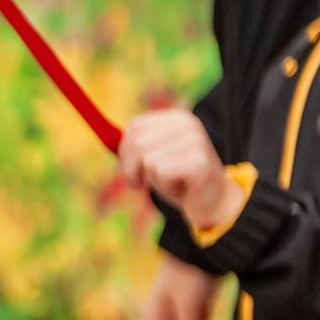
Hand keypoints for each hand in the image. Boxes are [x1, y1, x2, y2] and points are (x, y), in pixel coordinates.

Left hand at [119, 109, 243, 234]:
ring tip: (171, 181)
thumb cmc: (178, 179)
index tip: (131, 170)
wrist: (212, 201)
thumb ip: (134, 145)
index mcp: (176, 118)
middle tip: (142, 182)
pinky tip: (181, 187)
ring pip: (148, 160)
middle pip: (138, 143)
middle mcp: (188, 124)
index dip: (124, 152)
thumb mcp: (153, 157)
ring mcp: (196, 141)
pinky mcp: (200, 162)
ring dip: (152, 178)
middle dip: (131, 168)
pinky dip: (166, 186)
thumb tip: (106, 136)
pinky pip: (162, 173)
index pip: (135, 127)